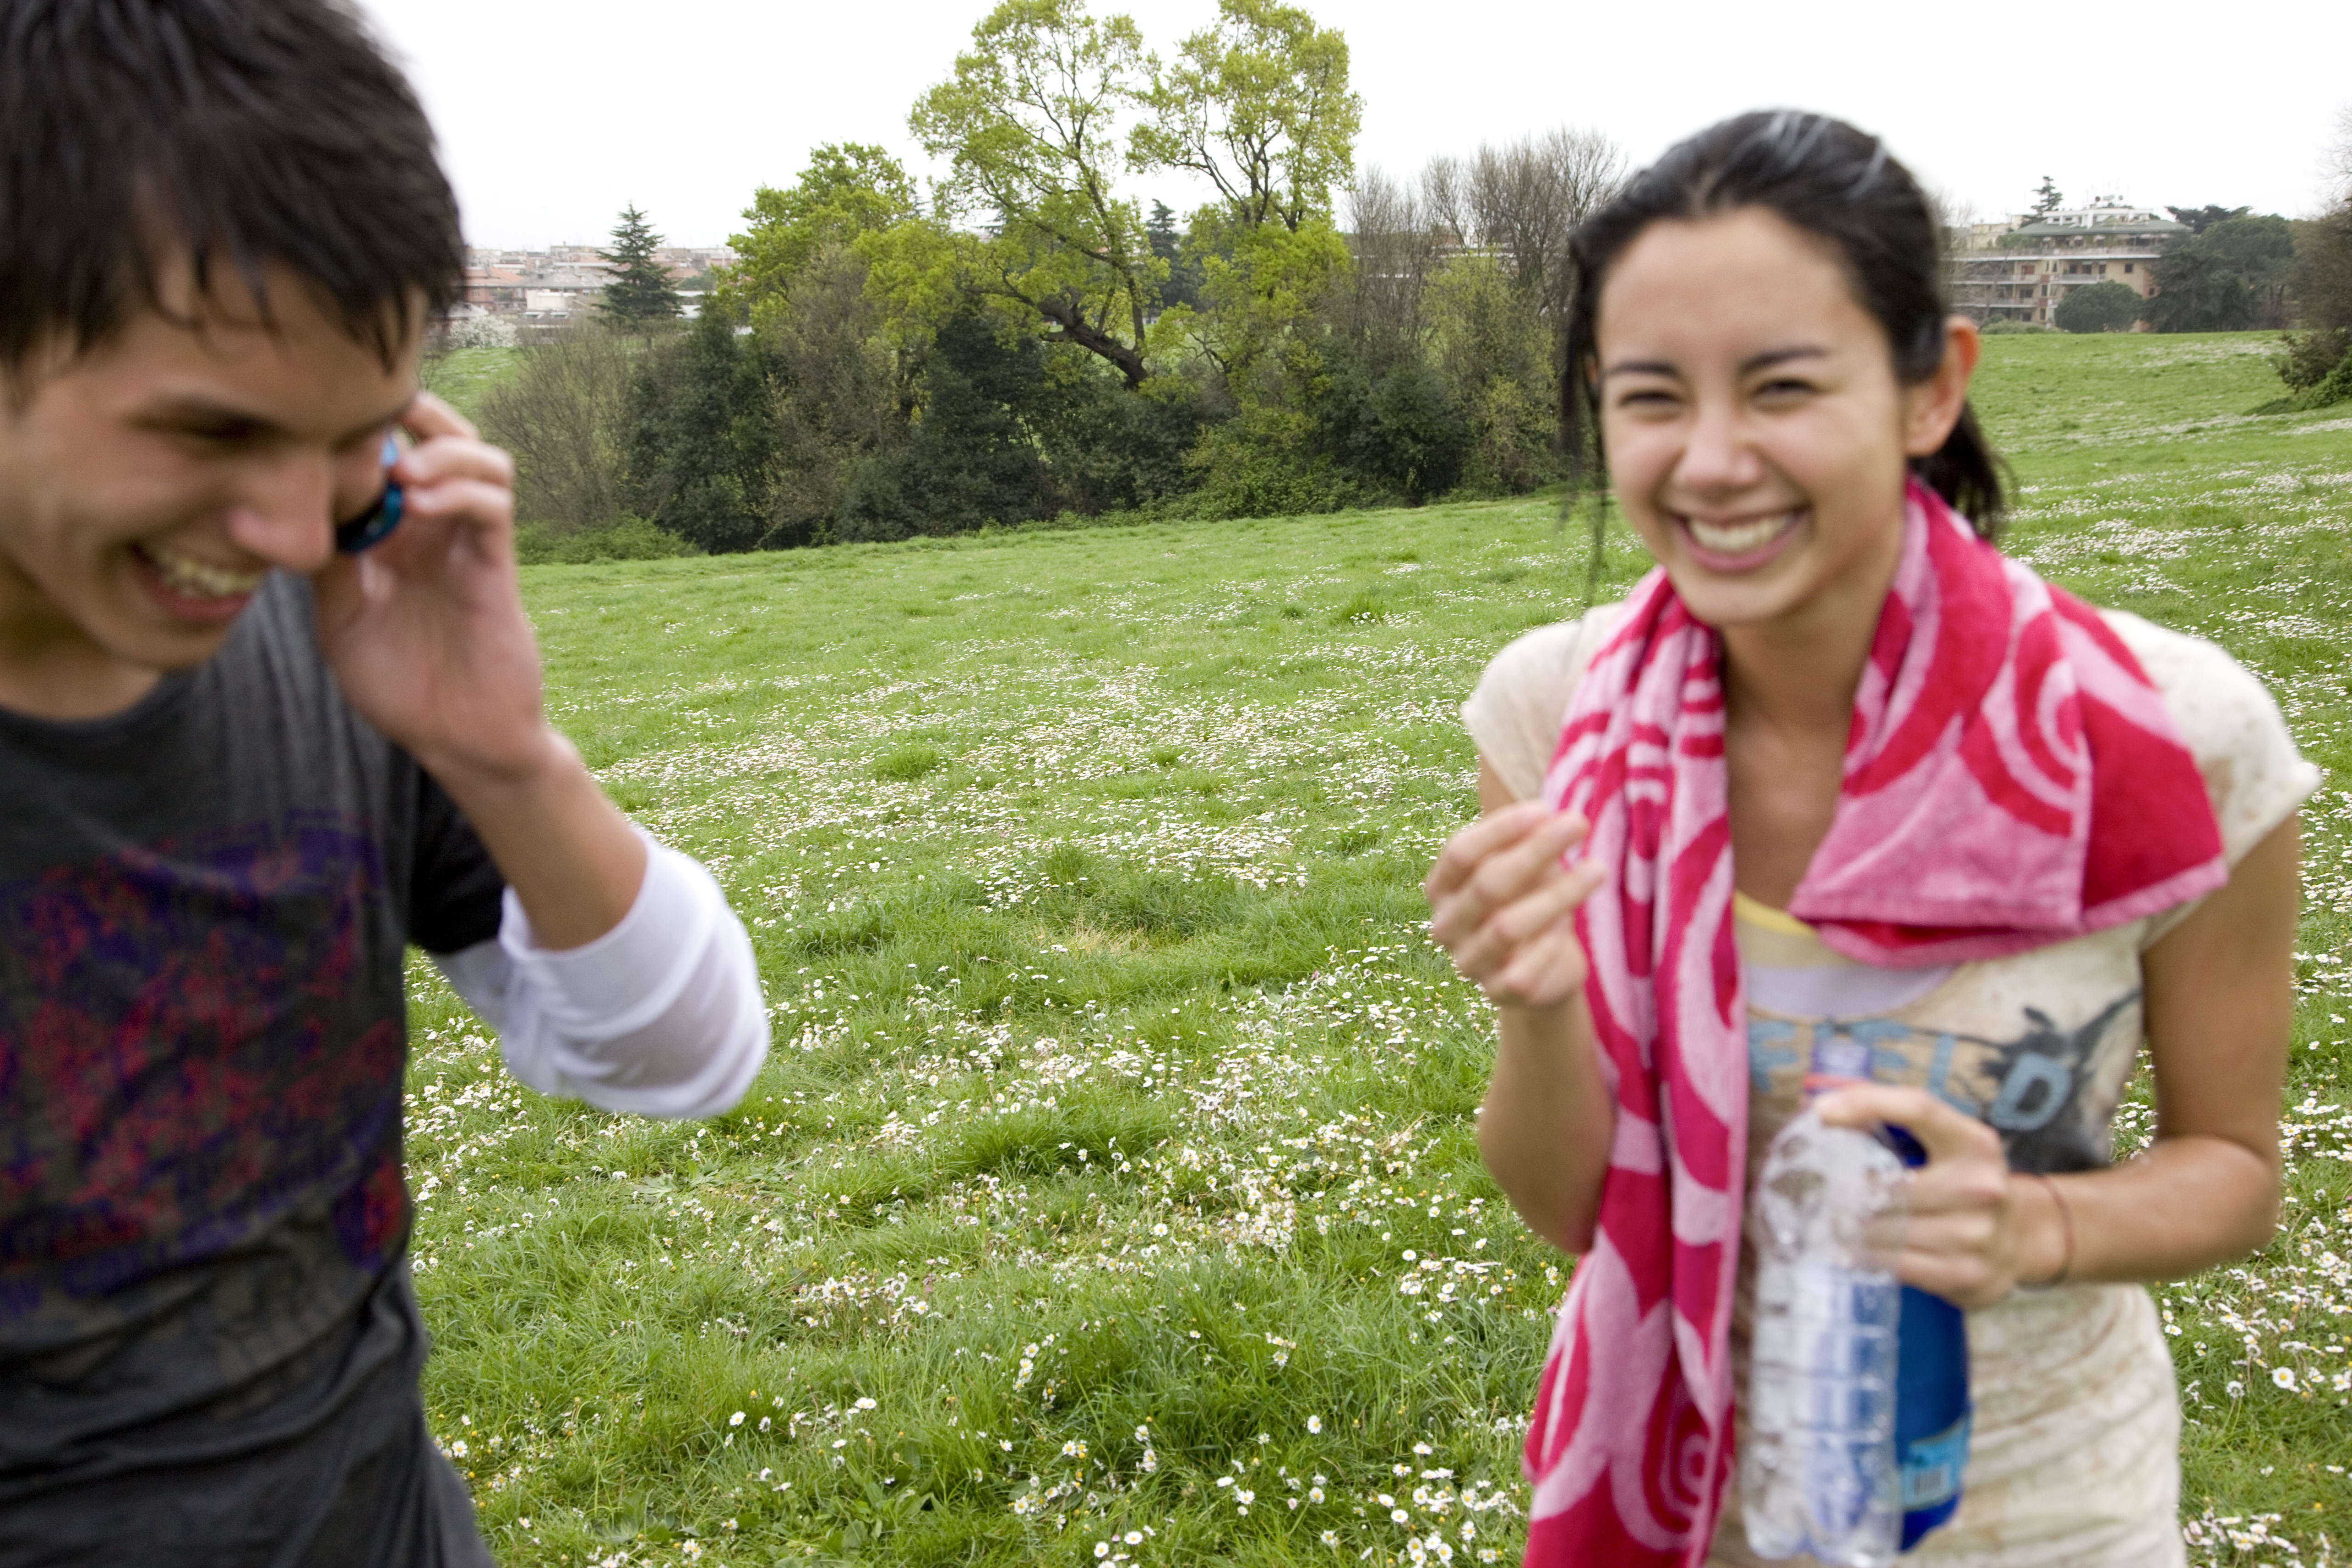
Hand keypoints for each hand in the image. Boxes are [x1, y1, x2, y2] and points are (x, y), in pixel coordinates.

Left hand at [310, 391, 552, 785]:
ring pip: (481, 458)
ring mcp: (468, 543)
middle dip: (415, 412)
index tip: (321, 420)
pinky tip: (420, 504)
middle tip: (373, 410)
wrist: (457, 736)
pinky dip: (461, 492)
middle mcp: (434, 527)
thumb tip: (289, 504)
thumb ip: (328, 561)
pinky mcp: (495, 566)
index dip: (363, 427)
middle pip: (441, 437)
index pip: (388, 454)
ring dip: (445, 449)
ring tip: (403, 470)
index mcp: (393, 533)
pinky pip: (493, 508)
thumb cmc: (399, 684)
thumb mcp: (341, 616)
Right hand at [1424, 801, 1606, 1008]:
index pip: (1460, 853)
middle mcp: (1446, 925)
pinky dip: (1548, 945)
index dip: (1500, 829)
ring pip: (1507, 927)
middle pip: (1487, 884)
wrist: (1543, 970)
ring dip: (1556, 894)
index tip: (1545, 808)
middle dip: (1536, 851)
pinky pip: (1522, 971)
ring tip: (1598, 868)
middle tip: (1579, 823)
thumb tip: (1552, 816)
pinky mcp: (1498, 993)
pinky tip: (1568, 924)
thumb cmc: (1530, 902)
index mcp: (1442, 888)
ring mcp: (1468, 962)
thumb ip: (1529, 845)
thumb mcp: (1527, 869)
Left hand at [1813, 1084, 2063, 1307]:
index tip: (1822, 1112)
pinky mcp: (1965, 1274)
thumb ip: (1894, 1122)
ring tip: (1831, 1221)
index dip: (1866, 1103)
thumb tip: (1822, 1108)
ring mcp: (1975, 1234)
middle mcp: (1980, 1186)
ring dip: (1849, 1227)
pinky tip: (1850, 1250)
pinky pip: (1895, 1265)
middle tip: (1817, 1191)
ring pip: (1885, 1229)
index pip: (1918, 1108)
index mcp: (1974, 1143)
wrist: (2024, 1238)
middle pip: (1888, 1184)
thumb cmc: (1964, 1181)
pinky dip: (1864, 1256)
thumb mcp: (1947, 1142)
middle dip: (1844, 1189)